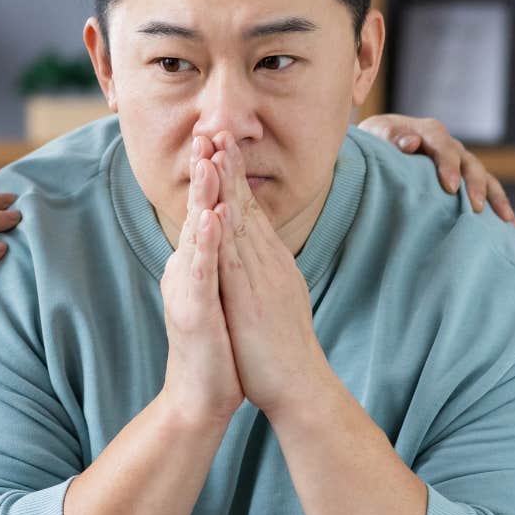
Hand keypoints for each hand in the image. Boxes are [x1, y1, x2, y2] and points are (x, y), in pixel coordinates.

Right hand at [156, 136, 242, 427]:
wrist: (200, 397)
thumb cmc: (215, 349)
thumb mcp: (218, 296)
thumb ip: (217, 264)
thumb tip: (224, 235)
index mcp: (197, 264)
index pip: (206, 210)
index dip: (213, 176)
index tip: (219, 139)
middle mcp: (186, 270)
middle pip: (197, 212)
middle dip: (204, 171)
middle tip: (208, 131)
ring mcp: (187, 289)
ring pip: (196, 234)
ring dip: (203, 196)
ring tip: (209, 161)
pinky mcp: (193, 311)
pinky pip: (202, 272)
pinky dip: (207, 243)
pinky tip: (213, 220)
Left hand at [211, 132, 332, 421]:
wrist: (300, 386)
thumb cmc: (281, 350)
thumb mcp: (273, 300)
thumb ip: (263, 275)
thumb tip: (256, 259)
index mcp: (271, 263)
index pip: (250, 211)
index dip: (235, 177)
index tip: (221, 145)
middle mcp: (269, 263)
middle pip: (247, 205)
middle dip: (229, 166)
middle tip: (217, 128)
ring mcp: (263, 279)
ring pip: (242, 223)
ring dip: (227, 186)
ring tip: (214, 151)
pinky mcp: (253, 300)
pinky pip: (237, 260)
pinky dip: (226, 232)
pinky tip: (216, 208)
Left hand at [356, 113, 514, 229]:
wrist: (381, 143)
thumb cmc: (377, 140)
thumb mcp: (377, 133)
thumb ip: (391, 137)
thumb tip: (411, 142)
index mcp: (430, 131)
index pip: (444, 147)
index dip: (449, 166)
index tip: (449, 187)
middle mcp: (451, 146)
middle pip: (470, 163)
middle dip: (474, 186)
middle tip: (475, 208)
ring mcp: (461, 163)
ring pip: (485, 178)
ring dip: (497, 199)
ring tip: (507, 221)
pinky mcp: (465, 179)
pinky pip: (487, 191)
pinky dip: (500, 207)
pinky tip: (512, 227)